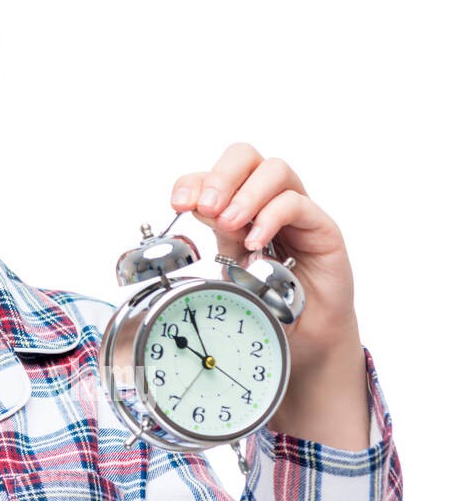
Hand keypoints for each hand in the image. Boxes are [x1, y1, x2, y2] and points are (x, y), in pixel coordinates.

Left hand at [168, 142, 369, 448]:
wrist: (303, 343)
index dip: (193, 181)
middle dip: (220, 175)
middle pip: (246, 156)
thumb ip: (218, 237)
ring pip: (275, 170)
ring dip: (246, 193)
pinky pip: (299, 204)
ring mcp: (297, 214)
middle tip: (206, 207)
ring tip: (231, 225)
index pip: (214, 174)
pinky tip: (256, 244)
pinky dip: (272, 217)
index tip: (178, 204)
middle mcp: (267, 203)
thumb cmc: (266, 305)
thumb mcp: (228, 270)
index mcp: (238, 208)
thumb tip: (198, 207)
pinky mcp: (323, 230)